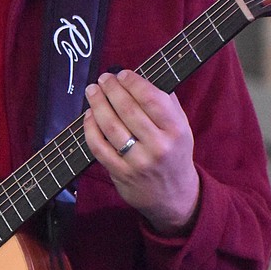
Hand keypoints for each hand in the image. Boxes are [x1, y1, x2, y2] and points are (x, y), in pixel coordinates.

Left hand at [83, 69, 199, 233]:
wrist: (174, 195)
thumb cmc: (175, 153)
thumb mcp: (182, 127)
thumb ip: (166, 103)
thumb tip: (141, 77)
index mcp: (175, 130)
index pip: (151, 98)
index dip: (132, 82)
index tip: (122, 74)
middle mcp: (158, 146)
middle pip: (127, 109)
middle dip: (111, 89)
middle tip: (103, 79)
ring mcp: (137, 161)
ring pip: (110, 126)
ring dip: (97, 104)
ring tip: (92, 91)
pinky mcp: (120, 173)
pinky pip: (99, 147)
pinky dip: (90, 128)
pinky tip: (88, 115)